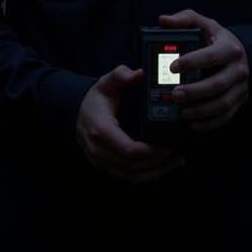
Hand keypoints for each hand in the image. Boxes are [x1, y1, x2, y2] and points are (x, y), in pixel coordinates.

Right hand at [75, 64, 187, 182]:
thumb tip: (138, 74)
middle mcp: (98, 149)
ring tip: (173, 165)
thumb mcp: (106, 82)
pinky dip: (144, 175)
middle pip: (132, 167)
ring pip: (130, 176)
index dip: (150, 153)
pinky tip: (159, 168)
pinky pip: (126, 177)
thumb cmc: (94, 98)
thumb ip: (121, 75)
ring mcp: (99, 161)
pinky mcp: (103, 166)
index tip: (167, 149)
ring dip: (153, 173)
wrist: (73, 111)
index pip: (128, 150)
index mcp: (101, 129)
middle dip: (158, 166)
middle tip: (178, 158)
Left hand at [158, 9, 249, 132]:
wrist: (243, 53)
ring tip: (182, 112)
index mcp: (230, 48)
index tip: (172, 66)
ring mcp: (241, 87)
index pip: (212, 56)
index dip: (192, 62)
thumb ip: (185, 19)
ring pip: (223, 104)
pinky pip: (226, 116)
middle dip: (195, 91)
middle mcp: (239, 69)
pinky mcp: (240, 101)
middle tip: (174, 95)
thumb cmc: (217, 39)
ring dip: (201, 110)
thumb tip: (163, 20)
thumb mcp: (205, 24)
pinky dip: (210, 123)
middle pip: (218, 84)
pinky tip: (194, 124)